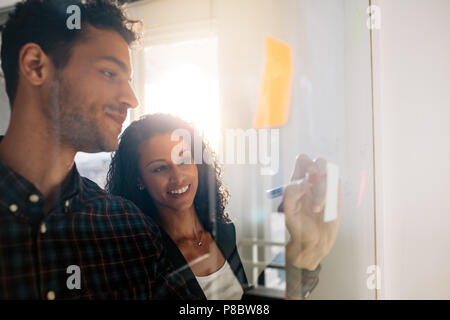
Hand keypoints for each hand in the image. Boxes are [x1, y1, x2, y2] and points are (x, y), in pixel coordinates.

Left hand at [279, 154, 340, 270]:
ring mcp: (325, 187)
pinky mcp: (336, 196)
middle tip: (313, 187)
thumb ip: (291, 193)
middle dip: (318, 172)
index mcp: (297, 181)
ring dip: (324, 189)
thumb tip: (304, 182)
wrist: (313, 242)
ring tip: (317, 209)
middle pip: (319, 162)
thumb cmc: (297, 226)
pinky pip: (337, 184)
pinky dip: (333, 194)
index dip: (306, 164)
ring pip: (330, 174)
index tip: (306, 181)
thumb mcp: (287, 211)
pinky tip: (326, 208)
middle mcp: (311, 181)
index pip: (303, 160)